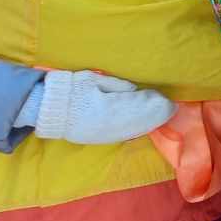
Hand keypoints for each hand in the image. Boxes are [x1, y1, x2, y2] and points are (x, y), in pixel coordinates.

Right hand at [25, 71, 176, 144]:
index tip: (165, 98)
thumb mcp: (95, 80)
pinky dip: (138, 130)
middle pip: (140, 120)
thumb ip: (117, 86)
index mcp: (108, 107)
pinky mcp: (100, 139)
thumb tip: (135, 91)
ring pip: (134, 130)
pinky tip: (147, 126)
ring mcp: (105, 134)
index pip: (138, 106)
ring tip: (163, 115)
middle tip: (171, 107)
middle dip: (156, 114)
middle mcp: (110, 124)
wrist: (49, 109)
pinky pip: (124, 135)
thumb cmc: (72, 89)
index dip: (154, 103)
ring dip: (150, 123)